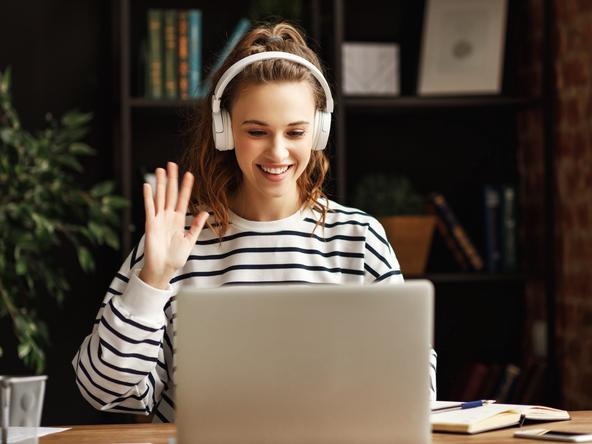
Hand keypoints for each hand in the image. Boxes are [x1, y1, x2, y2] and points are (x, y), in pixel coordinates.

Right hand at [139, 162, 208, 289]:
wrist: (163, 269)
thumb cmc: (175, 257)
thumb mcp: (190, 240)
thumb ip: (196, 226)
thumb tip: (205, 211)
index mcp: (178, 220)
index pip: (183, 199)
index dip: (186, 187)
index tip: (190, 174)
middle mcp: (168, 217)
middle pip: (170, 194)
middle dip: (172, 179)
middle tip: (172, 164)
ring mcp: (158, 219)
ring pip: (160, 197)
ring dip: (160, 183)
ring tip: (161, 169)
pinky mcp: (150, 225)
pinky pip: (149, 208)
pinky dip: (148, 197)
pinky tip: (148, 185)